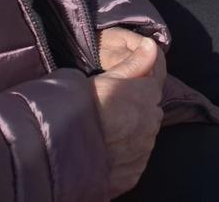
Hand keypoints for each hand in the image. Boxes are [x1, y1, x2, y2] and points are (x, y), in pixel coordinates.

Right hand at [90, 30, 164, 197]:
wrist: (63, 154)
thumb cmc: (82, 109)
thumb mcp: (104, 80)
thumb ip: (133, 64)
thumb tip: (152, 46)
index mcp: (148, 94)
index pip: (154, 79)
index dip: (140, 77)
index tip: (125, 81)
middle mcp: (153, 122)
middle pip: (148, 109)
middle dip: (134, 106)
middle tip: (108, 109)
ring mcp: (144, 149)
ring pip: (142, 134)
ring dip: (129, 131)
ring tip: (103, 133)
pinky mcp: (134, 173)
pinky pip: (133, 160)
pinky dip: (122, 155)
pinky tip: (104, 151)